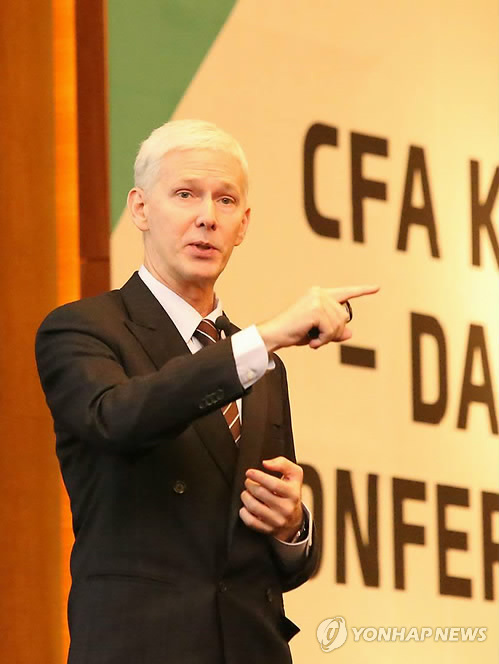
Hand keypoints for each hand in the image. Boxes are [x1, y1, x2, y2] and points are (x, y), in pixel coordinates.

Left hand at [239, 456, 303, 541]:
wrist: (294, 519)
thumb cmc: (291, 493)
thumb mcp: (294, 475)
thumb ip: (283, 464)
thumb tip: (266, 463)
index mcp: (293, 493)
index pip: (273, 484)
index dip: (258, 476)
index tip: (250, 473)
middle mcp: (286, 508)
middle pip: (261, 493)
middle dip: (250, 485)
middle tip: (248, 482)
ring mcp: (277, 520)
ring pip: (253, 507)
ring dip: (245, 496)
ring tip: (247, 493)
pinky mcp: (268, 529)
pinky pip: (250, 521)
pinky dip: (244, 512)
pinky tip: (246, 506)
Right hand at [257, 284, 378, 352]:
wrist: (275, 335)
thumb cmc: (294, 333)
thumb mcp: (318, 332)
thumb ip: (334, 330)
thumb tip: (350, 332)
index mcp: (320, 294)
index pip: (345, 292)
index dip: (362, 291)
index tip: (377, 287)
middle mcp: (319, 293)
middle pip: (343, 316)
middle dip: (334, 332)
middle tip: (318, 339)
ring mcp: (317, 299)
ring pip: (338, 324)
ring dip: (327, 337)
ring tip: (313, 340)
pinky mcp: (315, 309)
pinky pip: (330, 330)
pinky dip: (323, 339)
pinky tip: (312, 341)